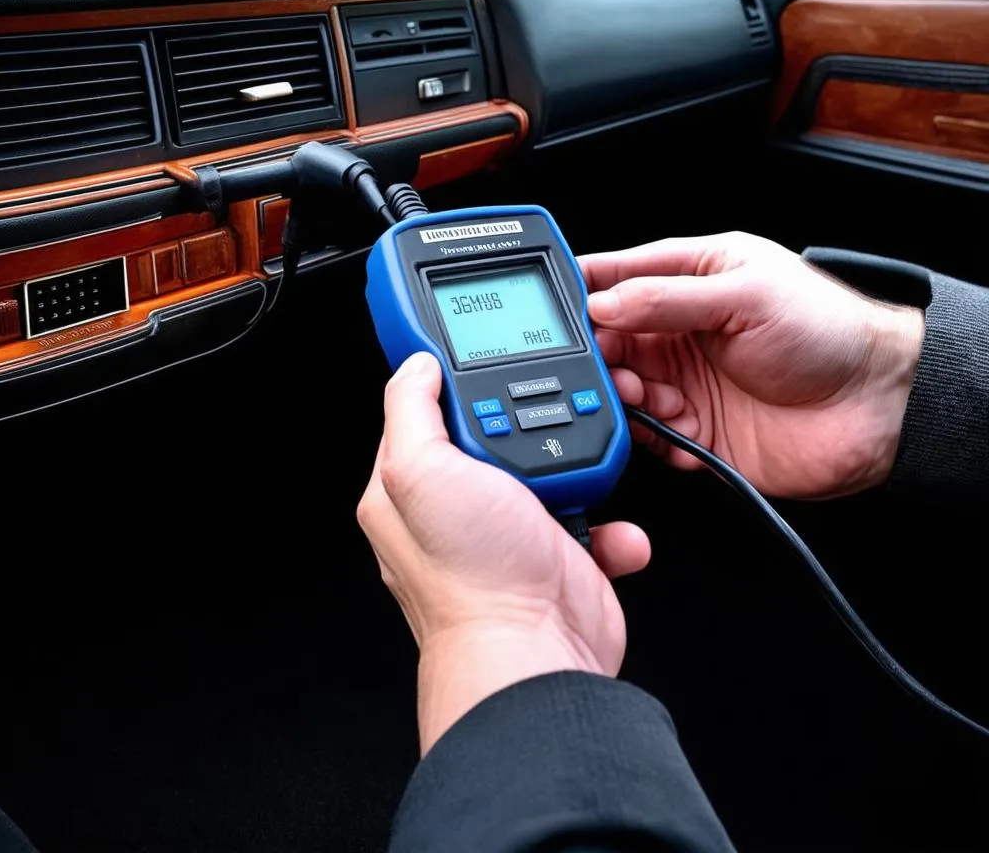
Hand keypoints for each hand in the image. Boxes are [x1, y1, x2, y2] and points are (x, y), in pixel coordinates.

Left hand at [357, 352, 650, 753]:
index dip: (453, 388)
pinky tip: (609, 534)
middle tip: (544, 420)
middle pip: (496, 434)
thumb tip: (416, 368)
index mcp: (409, 490)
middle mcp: (456, 511)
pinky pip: (593, 521)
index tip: (485, 366)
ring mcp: (509, 534)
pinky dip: (612, 528)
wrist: (537, 655)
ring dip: (578, 469)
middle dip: (528, 426)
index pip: (425, 415)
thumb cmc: (472, 576)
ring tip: (579, 474)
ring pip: (551, 471)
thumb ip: (410, 411)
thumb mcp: (418, 470)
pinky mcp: (558, 557)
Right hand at [580, 232, 924, 499]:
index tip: (557, 302)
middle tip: (606, 360)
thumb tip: (603, 303)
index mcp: (697, 277)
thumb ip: (668, 298)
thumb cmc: (829, 333)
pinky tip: (672, 424)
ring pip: (624, 386)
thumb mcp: (747, 296)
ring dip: (622, 392)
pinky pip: (650, 434)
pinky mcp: (697, 428)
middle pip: (614, 336)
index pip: (622, 275)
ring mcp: (689, 380)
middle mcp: (685, 329)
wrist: (877, 409)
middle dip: (601, 350)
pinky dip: (650, 433)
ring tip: (640, 393)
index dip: (586, 287)